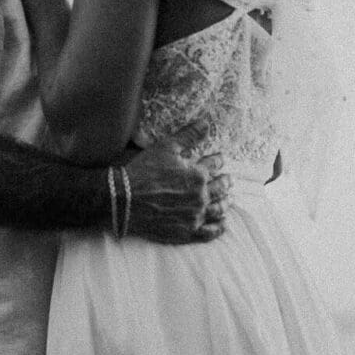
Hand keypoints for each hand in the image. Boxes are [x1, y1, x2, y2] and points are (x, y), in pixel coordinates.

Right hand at [120, 121, 229, 243]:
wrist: (125, 200)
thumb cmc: (144, 171)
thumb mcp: (166, 147)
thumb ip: (188, 135)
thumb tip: (206, 123)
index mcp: (197, 175)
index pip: (213, 165)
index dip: (218, 160)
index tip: (220, 158)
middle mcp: (200, 196)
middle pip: (219, 188)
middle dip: (225, 181)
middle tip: (229, 179)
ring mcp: (195, 216)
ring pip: (218, 210)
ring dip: (225, 203)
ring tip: (228, 200)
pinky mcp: (187, 232)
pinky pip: (209, 232)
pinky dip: (218, 228)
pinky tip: (222, 224)